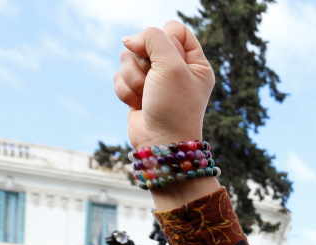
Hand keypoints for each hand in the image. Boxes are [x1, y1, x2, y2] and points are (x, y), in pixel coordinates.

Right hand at [116, 21, 214, 148]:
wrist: (161, 143)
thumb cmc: (174, 107)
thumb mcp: (171, 65)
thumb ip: (153, 38)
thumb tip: (129, 41)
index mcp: (195, 63)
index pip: (175, 29)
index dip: (164, 38)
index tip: (164, 57)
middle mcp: (176, 70)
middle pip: (147, 41)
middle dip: (144, 60)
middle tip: (154, 80)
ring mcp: (155, 80)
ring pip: (129, 57)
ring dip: (133, 77)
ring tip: (146, 95)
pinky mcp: (138, 91)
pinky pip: (120, 76)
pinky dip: (125, 90)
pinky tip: (137, 104)